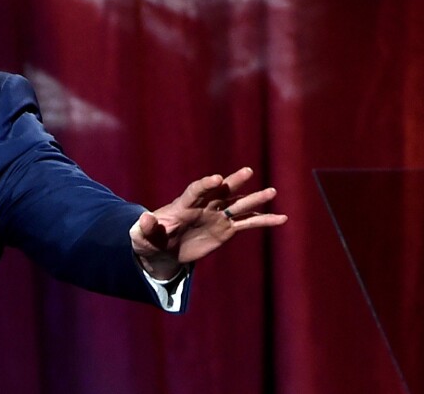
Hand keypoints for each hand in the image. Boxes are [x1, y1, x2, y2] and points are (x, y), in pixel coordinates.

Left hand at [129, 167, 286, 279]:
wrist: (163, 252)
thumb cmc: (149, 240)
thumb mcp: (142, 237)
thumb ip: (145, 228)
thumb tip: (144, 219)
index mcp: (183, 205)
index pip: (196, 190)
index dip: (205, 184)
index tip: (217, 179)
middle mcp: (203, 206)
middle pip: (220, 191)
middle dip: (233, 181)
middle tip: (247, 172)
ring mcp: (217, 216)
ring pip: (237, 205)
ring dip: (254, 199)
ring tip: (272, 192)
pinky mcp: (226, 229)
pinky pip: (247, 223)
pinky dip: (264, 220)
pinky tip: (281, 218)